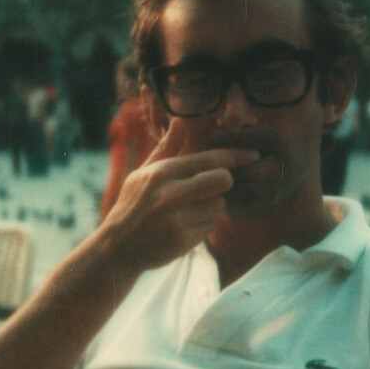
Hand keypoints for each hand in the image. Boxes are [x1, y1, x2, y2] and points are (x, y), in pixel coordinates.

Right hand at [101, 117, 259, 272]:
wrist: (117, 248)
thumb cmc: (132, 206)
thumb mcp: (143, 174)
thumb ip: (166, 149)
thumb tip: (180, 121)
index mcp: (161, 173)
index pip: (208, 159)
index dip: (234, 156)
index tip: (252, 155)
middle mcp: (170, 194)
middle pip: (222, 180)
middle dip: (224, 182)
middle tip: (211, 188)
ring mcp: (177, 218)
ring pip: (218, 205)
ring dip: (211, 207)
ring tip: (188, 212)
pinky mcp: (182, 240)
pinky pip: (209, 227)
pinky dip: (202, 227)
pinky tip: (183, 228)